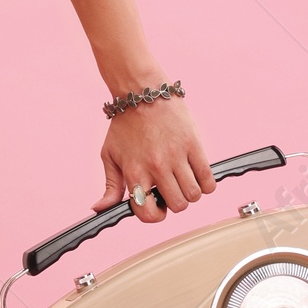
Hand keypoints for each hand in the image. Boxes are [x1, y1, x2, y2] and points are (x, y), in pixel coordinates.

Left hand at [94, 97, 215, 227]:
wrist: (142, 92)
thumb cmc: (125, 125)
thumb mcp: (109, 155)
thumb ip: (110, 186)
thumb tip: (100, 209)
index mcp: (135, 173)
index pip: (149, 214)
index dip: (154, 215)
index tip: (155, 204)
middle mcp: (156, 167)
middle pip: (178, 205)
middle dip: (175, 203)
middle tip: (170, 189)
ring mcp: (176, 156)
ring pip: (194, 195)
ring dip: (191, 193)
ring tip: (184, 181)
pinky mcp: (193, 145)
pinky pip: (208, 179)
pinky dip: (206, 184)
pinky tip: (197, 176)